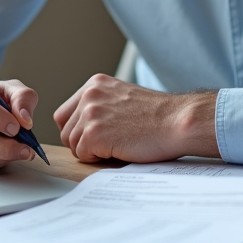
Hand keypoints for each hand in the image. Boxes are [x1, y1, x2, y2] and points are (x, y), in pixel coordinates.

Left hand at [53, 73, 218, 162]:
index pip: (65, 114)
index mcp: (95, 84)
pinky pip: (82, 155)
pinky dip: (97, 159)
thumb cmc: (158, 116)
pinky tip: (118, 150)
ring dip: (91, 152)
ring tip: (116, 146)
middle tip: (107, 145)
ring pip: (72, 144)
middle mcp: (89, 94)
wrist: (177, 121)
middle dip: (82, 143)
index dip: (77, 130)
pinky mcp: (94, 133)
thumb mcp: (122, 99)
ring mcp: (90, 113)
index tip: (94, 137)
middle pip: (66, 130)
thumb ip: (100, 106)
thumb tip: (79, 128)